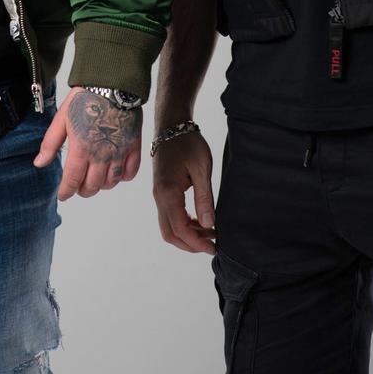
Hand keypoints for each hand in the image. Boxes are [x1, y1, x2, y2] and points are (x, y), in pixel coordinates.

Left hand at [33, 87, 142, 199]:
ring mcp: (119, 152)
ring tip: (95, 179)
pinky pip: (130, 173)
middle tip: (78, 186)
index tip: (63, 195)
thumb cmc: (85, 98)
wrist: (112, 84)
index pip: (72, 181)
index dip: (66, 192)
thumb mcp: (61, 119)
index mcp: (81, 148)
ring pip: (110, 183)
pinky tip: (114, 172)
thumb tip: (39, 163)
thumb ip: (50, 144)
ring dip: (101, 185)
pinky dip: (122, 178)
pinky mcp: (133, 146)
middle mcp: (101, 155)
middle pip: (91, 186)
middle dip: (82, 190)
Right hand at [151, 128, 215, 253]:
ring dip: (187, 236)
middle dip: (190, 244)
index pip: (180, 228)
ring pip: (168, 227)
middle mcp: (159, 197)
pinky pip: (169, 217)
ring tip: (210, 234)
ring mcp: (158, 196)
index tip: (213, 247)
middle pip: (170, 233)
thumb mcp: (202, 169)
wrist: (172, 126)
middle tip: (212, 245)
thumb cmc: (188, 143)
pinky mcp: (162, 193)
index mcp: (168, 192)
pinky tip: (200, 223)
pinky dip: (184, 226)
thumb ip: (204, 198)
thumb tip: (209, 225)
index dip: (196, 242)